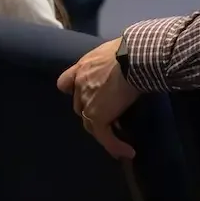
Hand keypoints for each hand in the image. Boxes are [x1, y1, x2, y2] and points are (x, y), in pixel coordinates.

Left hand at [56, 38, 139, 160]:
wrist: (134, 57)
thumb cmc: (130, 48)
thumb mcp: (114, 49)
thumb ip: (110, 61)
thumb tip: (126, 62)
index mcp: (83, 67)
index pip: (65, 82)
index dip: (73, 90)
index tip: (82, 94)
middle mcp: (80, 86)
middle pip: (80, 106)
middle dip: (93, 112)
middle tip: (111, 116)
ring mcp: (88, 103)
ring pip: (91, 124)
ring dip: (103, 131)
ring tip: (118, 140)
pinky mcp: (98, 117)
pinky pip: (105, 137)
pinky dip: (116, 146)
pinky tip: (129, 152)